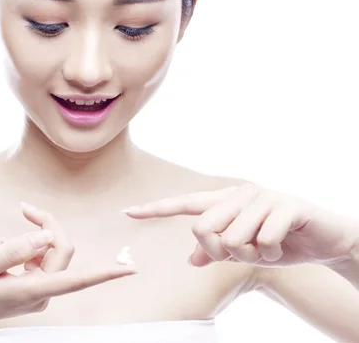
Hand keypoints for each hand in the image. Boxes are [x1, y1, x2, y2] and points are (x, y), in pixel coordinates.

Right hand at [0, 206, 136, 333]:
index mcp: (30, 290)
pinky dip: (21, 247)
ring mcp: (35, 291)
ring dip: (32, 235)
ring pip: (48, 252)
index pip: (77, 280)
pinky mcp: (28, 287)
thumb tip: (45, 236)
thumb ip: (12, 249)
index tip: (131, 269)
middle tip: (24, 208)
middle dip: (48, 225)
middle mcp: (40, 292)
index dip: (106, 273)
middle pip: (60, 250)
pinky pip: (35, 258)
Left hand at [123, 183, 358, 267]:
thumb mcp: (245, 252)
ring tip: (267, 250)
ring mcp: (263, 197)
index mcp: (226, 201)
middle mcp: (240, 194)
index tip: (127, 212)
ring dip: (250, 256)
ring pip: (233, 238)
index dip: (155, 209)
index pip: (185, 204)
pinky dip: (270, 255)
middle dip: (220, 253)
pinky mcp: (286, 205)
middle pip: (203, 229)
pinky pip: (262, 241)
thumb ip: (217, 252)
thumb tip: (191, 260)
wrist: (326, 241)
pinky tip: (282, 247)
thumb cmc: (281, 243)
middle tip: (242, 254)